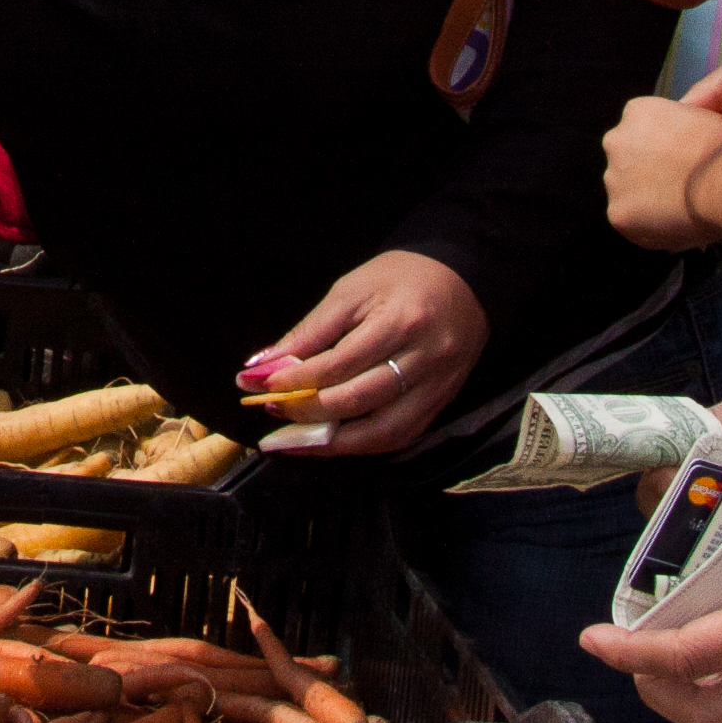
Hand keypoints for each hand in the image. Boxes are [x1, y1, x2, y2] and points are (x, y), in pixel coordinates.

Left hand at [242, 250, 486, 458]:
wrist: (464, 279)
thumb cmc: (401, 278)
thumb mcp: (351, 290)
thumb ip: (311, 331)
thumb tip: (263, 365)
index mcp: (400, 321)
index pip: (338, 363)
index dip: (295, 379)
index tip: (257, 385)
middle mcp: (424, 358)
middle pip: (358, 400)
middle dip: (307, 411)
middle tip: (272, 411)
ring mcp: (438, 385)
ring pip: (383, 431)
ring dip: (333, 443)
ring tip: (295, 440)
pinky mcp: (443, 401)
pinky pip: (402, 435)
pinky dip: (364, 444)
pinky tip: (333, 442)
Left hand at [605, 93, 721, 252]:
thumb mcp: (704, 119)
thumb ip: (682, 133)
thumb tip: (683, 152)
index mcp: (637, 112)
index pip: (641, 134)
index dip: (664, 152)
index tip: (684, 165)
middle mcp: (616, 141)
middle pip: (627, 163)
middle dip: (648, 176)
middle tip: (681, 191)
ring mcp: (613, 178)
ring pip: (628, 195)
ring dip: (647, 203)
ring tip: (683, 210)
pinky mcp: (618, 213)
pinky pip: (633, 226)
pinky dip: (651, 230)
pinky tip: (678, 226)